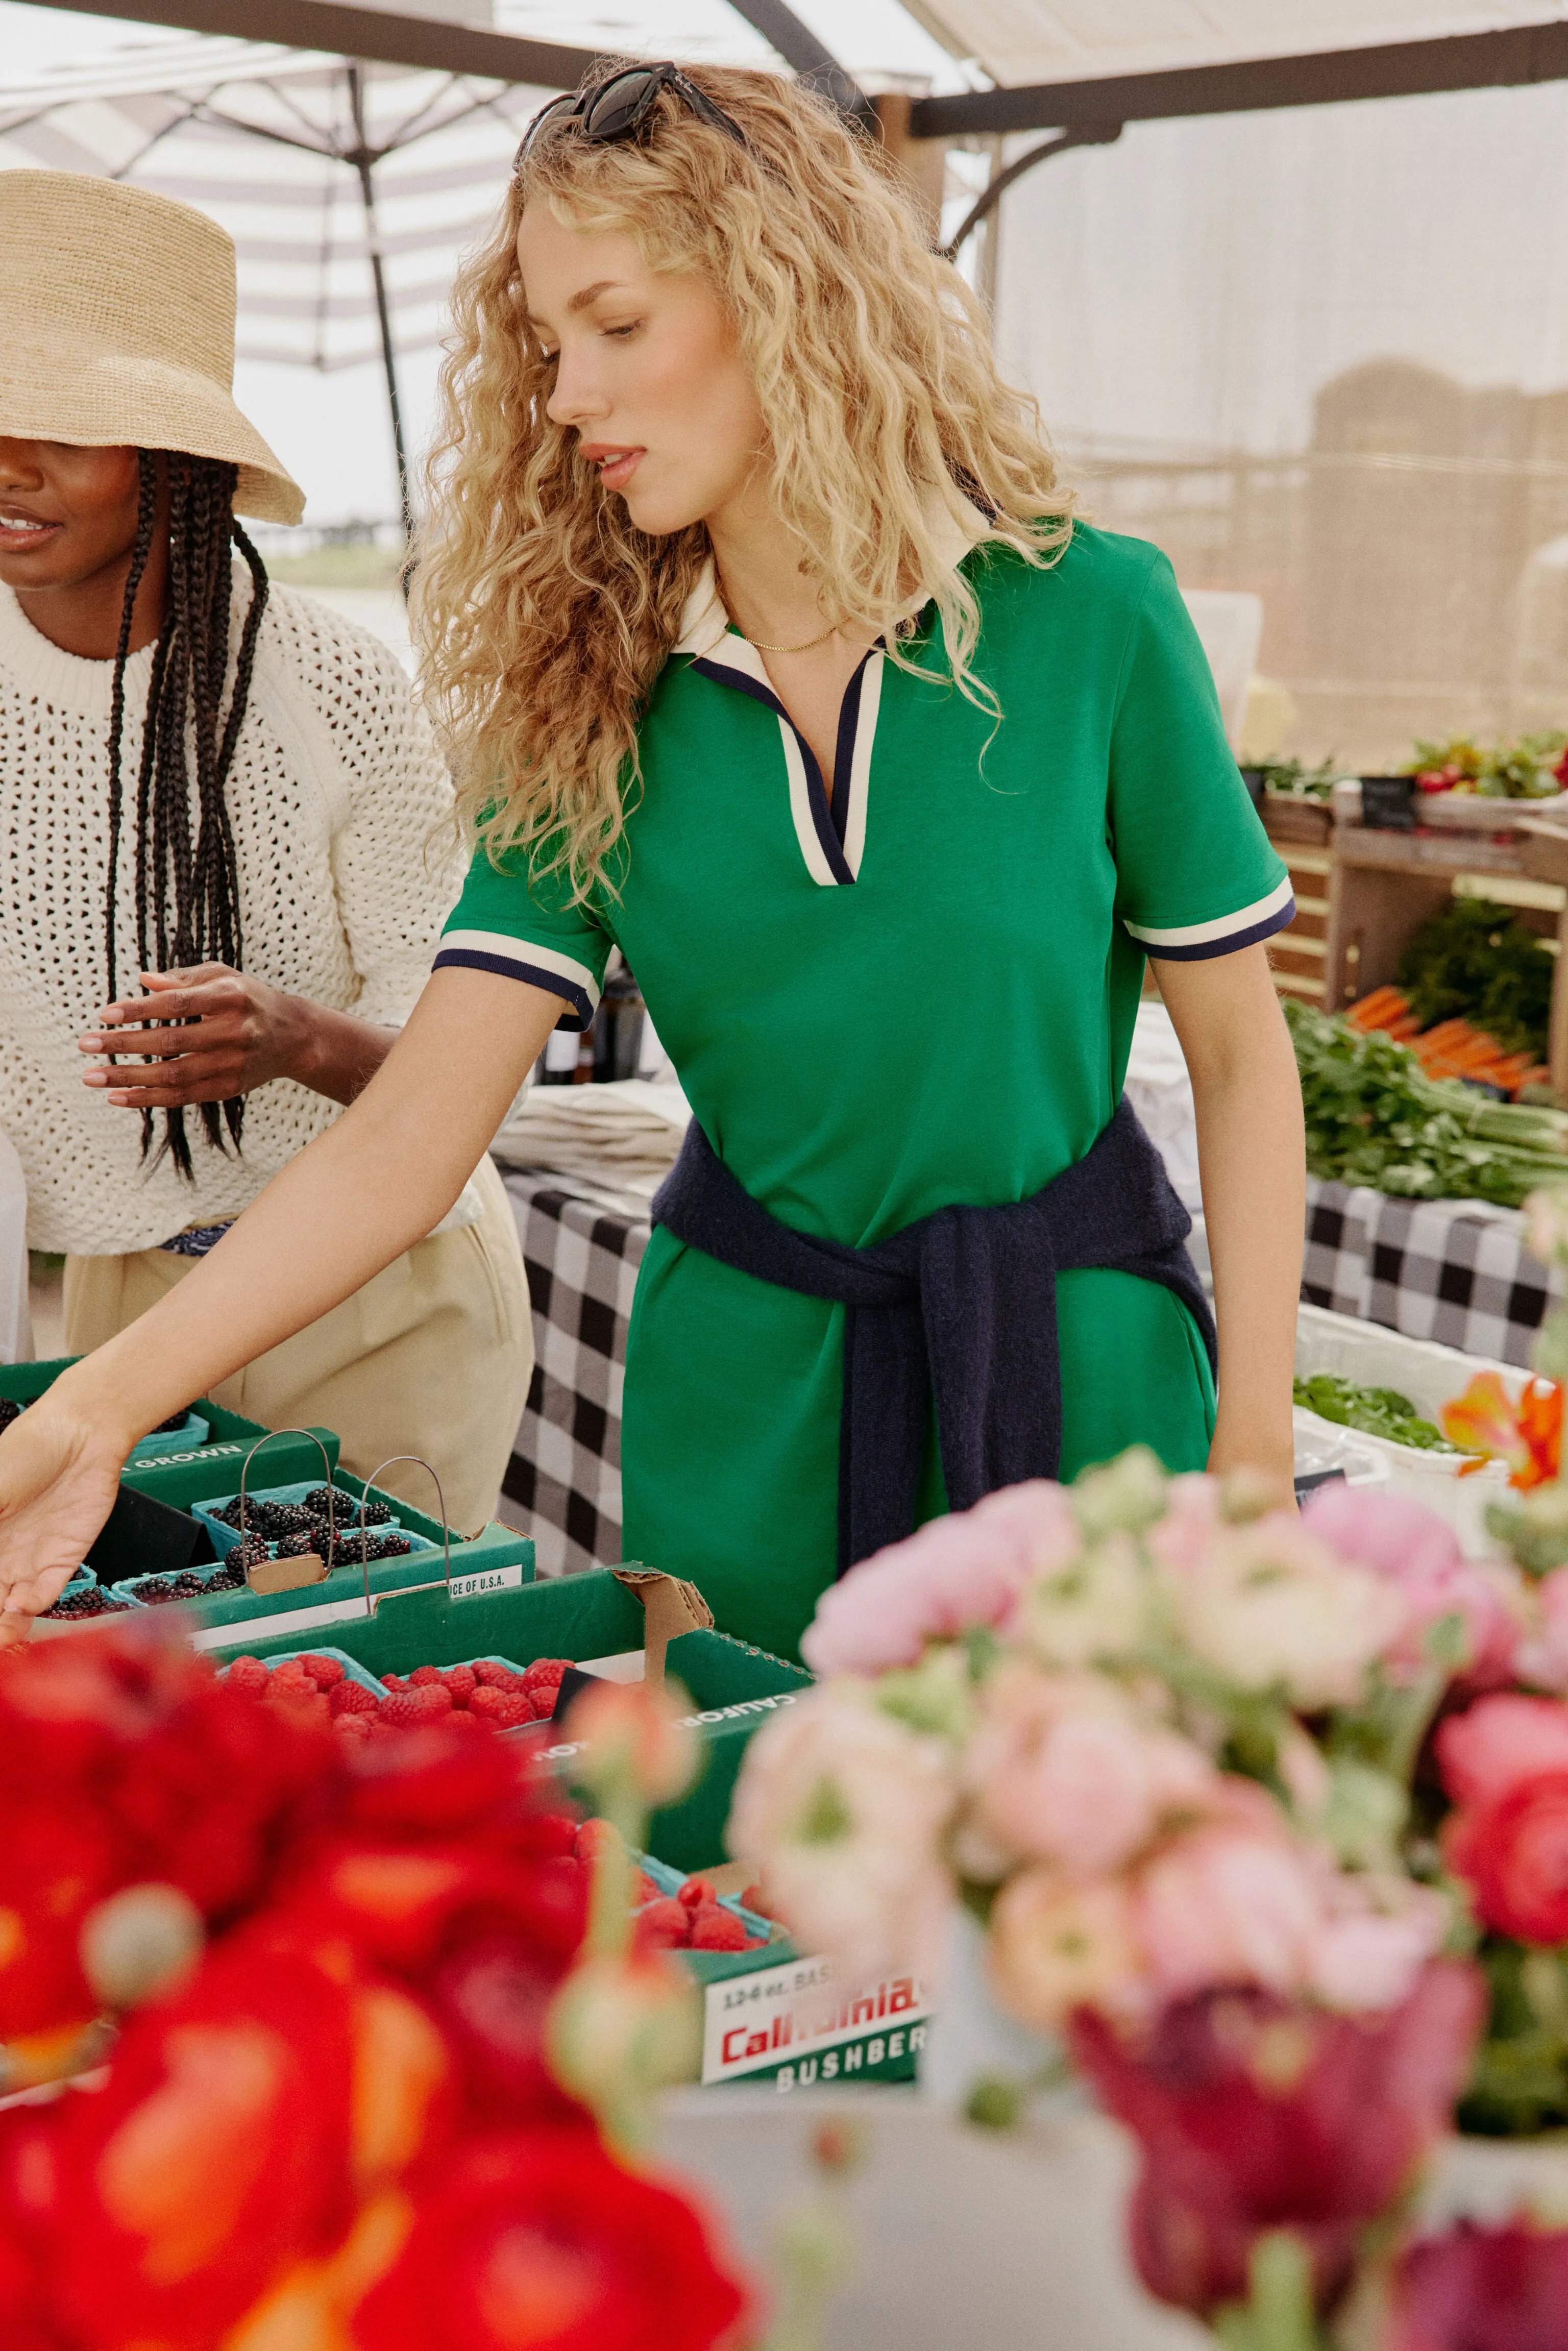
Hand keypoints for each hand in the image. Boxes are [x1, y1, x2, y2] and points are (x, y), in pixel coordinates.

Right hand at [0, 1400, 127, 1642]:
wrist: (81, 1434)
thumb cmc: (25, 1450)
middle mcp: (0, 1555)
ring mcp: (29, 1561)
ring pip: (9, 1608)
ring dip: (2, 1627)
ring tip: (0, 1635)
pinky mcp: (63, 1560)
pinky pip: (44, 1594)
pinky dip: (31, 1605)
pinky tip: (20, 1605)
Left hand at [79, 964, 315, 1108]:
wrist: (294, 1036)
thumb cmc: (247, 998)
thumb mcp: (222, 976)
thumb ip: (183, 979)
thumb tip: (142, 982)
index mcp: (230, 997)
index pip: (178, 1004)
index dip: (139, 1010)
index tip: (105, 1014)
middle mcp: (235, 1032)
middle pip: (171, 1042)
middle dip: (124, 1044)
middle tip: (86, 1044)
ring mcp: (233, 1064)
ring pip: (173, 1076)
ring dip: (128, 1077)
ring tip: (91, 1076)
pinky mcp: (229, 1088)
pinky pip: (182, 1097)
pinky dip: (147, 1099)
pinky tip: (117, 1096)